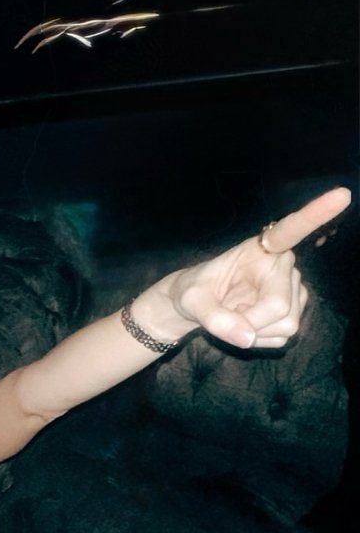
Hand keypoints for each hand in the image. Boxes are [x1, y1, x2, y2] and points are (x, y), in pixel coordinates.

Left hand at [166, 187, 351, 348]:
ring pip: (285, 325)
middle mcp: (285, 266)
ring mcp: (294, 290)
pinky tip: (245, 324)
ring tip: (233, 315)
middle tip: (222, 316)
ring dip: (253, 331)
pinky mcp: (294, 312)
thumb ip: (213, 318)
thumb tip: (246, 338)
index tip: (342, 193)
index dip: (316, 214)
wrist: (196, 308)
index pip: (292, 230)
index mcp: (261, 249)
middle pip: (279, 307)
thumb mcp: (190, 301)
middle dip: (249, 322)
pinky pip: (281, 338)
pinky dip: (258, 339)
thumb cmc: (193, 293)